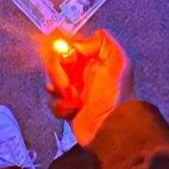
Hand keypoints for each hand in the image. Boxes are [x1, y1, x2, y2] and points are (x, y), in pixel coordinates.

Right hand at [45, 30, 134, 145]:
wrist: (110, 127)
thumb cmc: (114, 94)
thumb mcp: (117, 60)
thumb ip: (101, 41)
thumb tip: (76, 45)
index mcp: (93, 59)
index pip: (68, 46)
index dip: (63, 51)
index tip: (68, 59)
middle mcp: (82, 73)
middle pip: (55, 63)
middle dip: (56, 72)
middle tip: (66, 84)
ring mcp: (73, 91)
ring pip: (51, 82)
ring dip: (57, 89)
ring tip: (72, 99)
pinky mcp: (67, 108)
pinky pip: (53, 102)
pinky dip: (59, 106)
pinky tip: (71, 110)